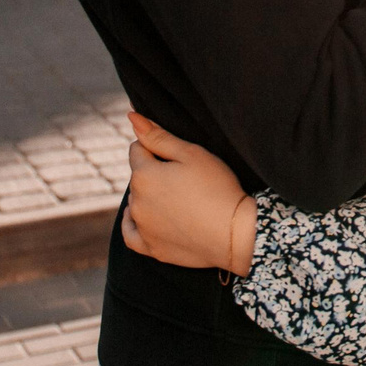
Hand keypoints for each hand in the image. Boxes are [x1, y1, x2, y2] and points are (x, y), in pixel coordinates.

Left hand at [120, 112, 256, 274]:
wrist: (235, 234)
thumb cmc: (217, 188)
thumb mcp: (191, 154)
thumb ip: (158, 136)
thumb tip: (132, 117)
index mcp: (144, 175)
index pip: (137, 150)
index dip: (157, 147)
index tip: (177, 154)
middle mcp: (136, 202)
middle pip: (138, 177)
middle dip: (154, 173)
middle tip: (185, 178)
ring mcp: (142, 227)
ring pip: (136, 202)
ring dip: (149, 197)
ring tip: (180, 199)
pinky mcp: (150, 248)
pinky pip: (130, 234)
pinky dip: (134, 224)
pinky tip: (147, 219)